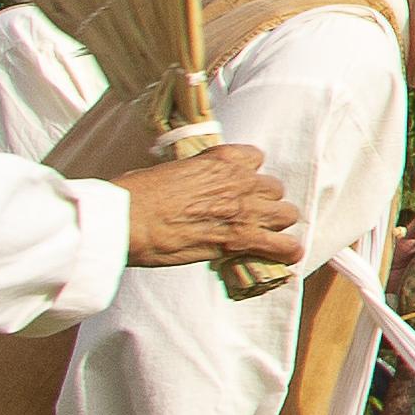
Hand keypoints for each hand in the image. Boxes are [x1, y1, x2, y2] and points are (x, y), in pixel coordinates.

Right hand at [117, 145, 298, 274]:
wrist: (126, 219)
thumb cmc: (134, 195)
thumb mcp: (167, 170)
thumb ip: (191, 174)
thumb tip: (188, 183)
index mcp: (220, 159)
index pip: (255, 158)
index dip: (248, 174)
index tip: (238, 186)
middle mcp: (238, 180)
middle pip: (274, 189)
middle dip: (264, 202)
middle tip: (248, 216)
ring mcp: (243, 209)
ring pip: (285, 214)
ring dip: (277, 225)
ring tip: (267, 236)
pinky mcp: (240, 238)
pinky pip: (282, 245)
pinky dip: (287, 252)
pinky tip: (288, 257)